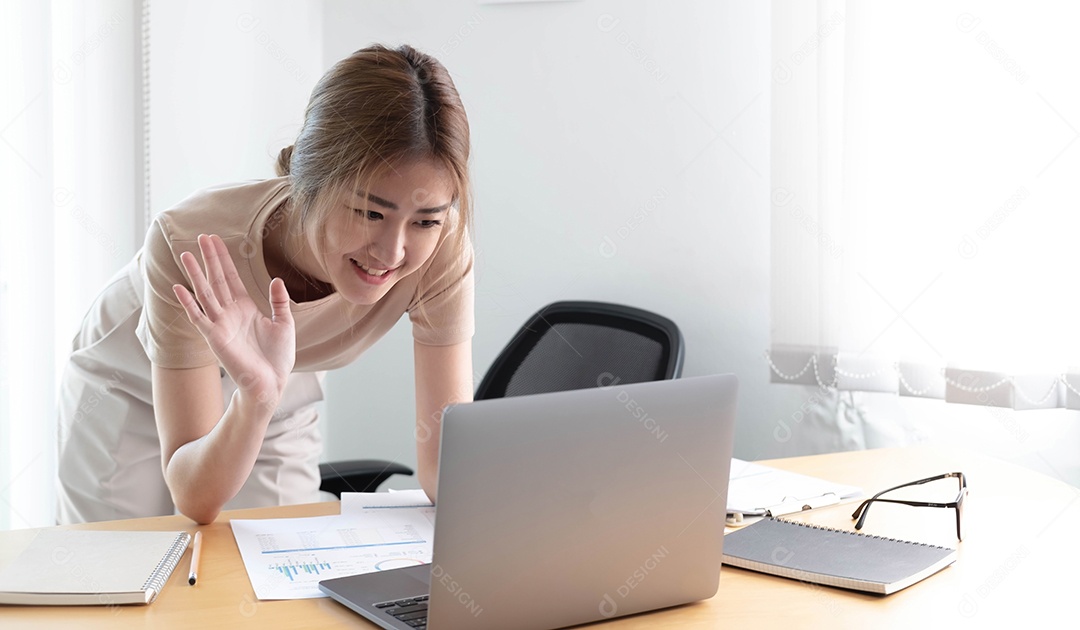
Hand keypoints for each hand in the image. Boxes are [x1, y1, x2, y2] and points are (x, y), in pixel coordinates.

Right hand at [172, 234, 295, 406]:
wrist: (272, 383)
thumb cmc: (278, 357)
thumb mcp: (284, 323)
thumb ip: (279, 301)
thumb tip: (277, 279)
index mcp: (246, 307)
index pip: (232, 277)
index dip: (224, 259)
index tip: (216, 240)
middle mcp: (230, 313)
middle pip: (217, 279)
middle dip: (209, 258)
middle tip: (201, 236)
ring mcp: (221, 324)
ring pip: (205, 293)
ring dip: (196, 274)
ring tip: (187, 255)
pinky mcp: (215, 337)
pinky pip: (199, 317)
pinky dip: (188, 303)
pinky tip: (178, 288)